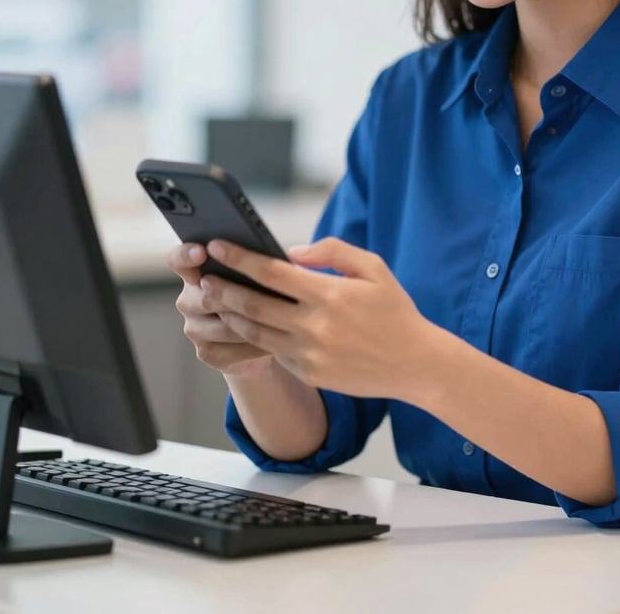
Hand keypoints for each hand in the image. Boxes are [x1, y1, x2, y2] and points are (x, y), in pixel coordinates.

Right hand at [167, 243, 272, 375]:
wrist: (269, 334)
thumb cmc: (266, 292)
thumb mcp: (262, 272)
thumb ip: (259, 261)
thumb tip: (281, 256)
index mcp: (197, 270)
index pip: (179, 259)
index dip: (187, 255)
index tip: (203, 252)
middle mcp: (189, 299)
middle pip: (206, 297)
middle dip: (236, 297)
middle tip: (262, 295)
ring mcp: (194, 328)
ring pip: (222, 326)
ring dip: (252, 324)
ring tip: (279, 321)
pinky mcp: (206, 352)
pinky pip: (228, 351)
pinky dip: (253, 347)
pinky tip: (273, 342)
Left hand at [197, 237, 438, 398]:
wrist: (415, 363)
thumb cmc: (394, 310)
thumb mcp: (373, 268)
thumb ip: (333, 252)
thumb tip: (293, 252)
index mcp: (329, 294)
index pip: (271, 273)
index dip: (240, 258)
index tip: (218, 246)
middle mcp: (315, 326)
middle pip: (253, 304)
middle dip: (223, 288)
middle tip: (204, 277)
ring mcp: (310, 354)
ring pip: (256, 332)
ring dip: (231, 315)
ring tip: (216, 301)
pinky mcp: (310, 374)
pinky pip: (273, 353)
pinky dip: (254, 338)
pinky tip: (243, 325)